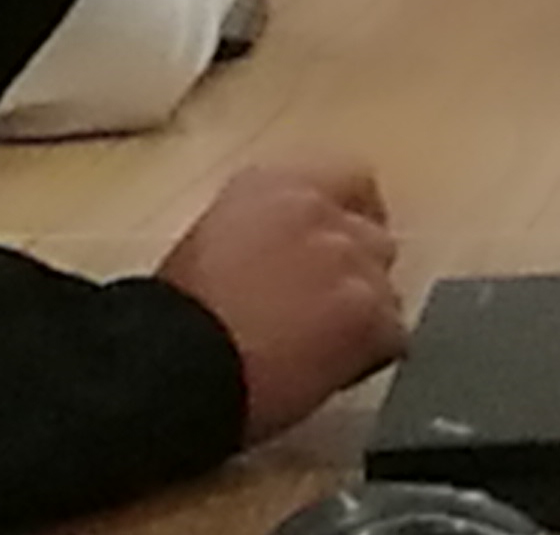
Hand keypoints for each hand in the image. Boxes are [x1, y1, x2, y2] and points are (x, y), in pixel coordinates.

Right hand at [154, 158, 406, 440]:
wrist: (167, 369)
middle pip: (370, 238)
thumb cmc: (167, 324)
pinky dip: (369, 356)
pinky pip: (392, 335)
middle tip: (322, 313)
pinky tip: (332, 376)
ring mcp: (349, 258)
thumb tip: (284, 262)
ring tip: (320, 352)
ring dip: (361, 315)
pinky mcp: (368, 313)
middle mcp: (318, 210)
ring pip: (384, 286)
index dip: (350, 220)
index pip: (349, 182)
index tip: (339, 249)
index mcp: (271, 185)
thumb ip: (262, 236)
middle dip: (353, 275)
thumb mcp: (209, 247)